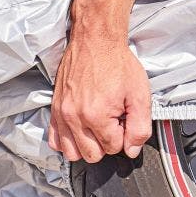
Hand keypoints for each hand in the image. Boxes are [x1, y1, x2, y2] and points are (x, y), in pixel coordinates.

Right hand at [47, 32, 151, 162]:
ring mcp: (62, 114)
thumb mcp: (140, 95)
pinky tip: (81, 129)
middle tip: (113, 122)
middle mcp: (75, 117)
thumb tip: (132, 149)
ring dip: (87, 145)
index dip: (123, 135)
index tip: (123, 118)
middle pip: (92, 155)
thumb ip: (139, 127)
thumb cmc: (117, 63)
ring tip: (97, 127)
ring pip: (72, 152)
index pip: (113, 148)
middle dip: (106, 143)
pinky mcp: (55, 109)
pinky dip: (68, 140)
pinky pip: (55, 140)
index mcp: (96, 115)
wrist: (96, 41)